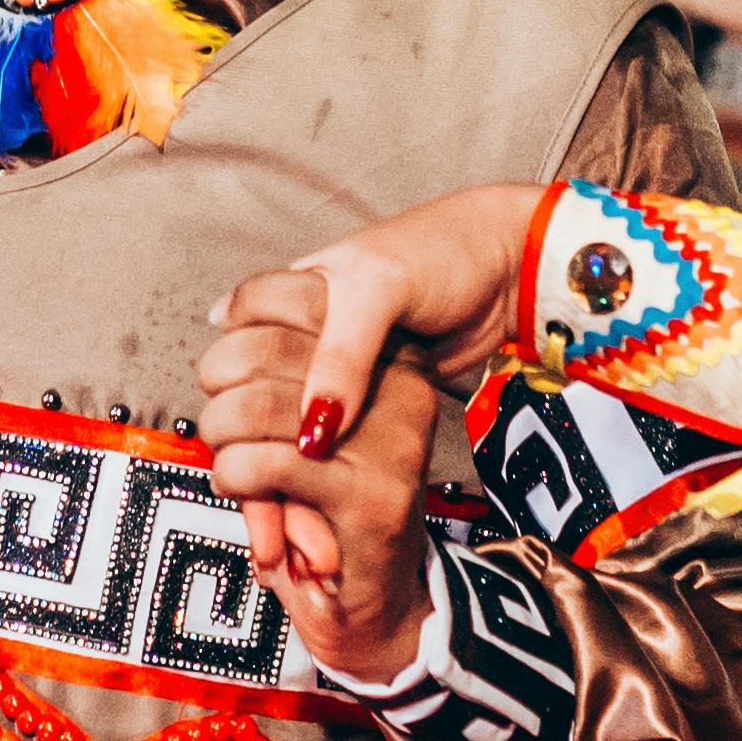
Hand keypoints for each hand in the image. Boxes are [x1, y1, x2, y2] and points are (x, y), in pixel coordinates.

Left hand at [197, 339, 442, 681]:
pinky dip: (233, 480)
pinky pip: (263, 462)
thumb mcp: (295, 428)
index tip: (224, 382)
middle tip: (224, 438)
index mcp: (389, 356)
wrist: (369, 603)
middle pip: (261, 351)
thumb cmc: (319, 508)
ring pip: (256, 406)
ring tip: (235, 472)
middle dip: (219, 397)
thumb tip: (221, 315)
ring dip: (222, 443)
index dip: (233, 340)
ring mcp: (393, 441)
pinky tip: (247, 495)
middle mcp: (402, 387)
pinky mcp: (371, 494)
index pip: (291, 301)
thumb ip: (273, 369)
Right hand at [205, 182, 540, 468]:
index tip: (233, 415)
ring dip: (284, 450)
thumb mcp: (380, 290)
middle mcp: (304, 326)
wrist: (511, 270)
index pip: (235, 331)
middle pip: (253, 381)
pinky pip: (334, 428)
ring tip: (286, 488)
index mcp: (290, 286)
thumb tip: (308, 430)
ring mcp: (338, 362)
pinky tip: (321, 480)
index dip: (230, 373)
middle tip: (256, 466)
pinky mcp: (369, 393)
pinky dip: (324, 456)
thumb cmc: (441, 252)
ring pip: (289, 411)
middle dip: (250, 425)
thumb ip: (339, 357)